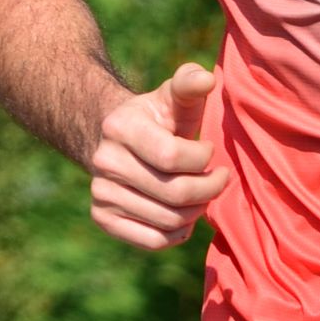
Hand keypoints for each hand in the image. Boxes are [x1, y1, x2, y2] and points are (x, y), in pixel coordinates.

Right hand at [87, 62, 227, 249]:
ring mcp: (100, 192)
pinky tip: (182, 215)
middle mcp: (103, 161)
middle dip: (209, 189)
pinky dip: (177, 233)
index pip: (173, 157)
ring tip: (201, 195)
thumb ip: (190, 84)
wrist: (113, 142)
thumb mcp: (171, 98)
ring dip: (196, 211)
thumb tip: (207, 79)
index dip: (203, 159)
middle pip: (175, 193)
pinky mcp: (102, 217)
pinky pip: (153, 240)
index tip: (210, 151)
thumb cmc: (156, 120)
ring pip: (168, 220)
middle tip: (218, 179)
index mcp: (119, 127)